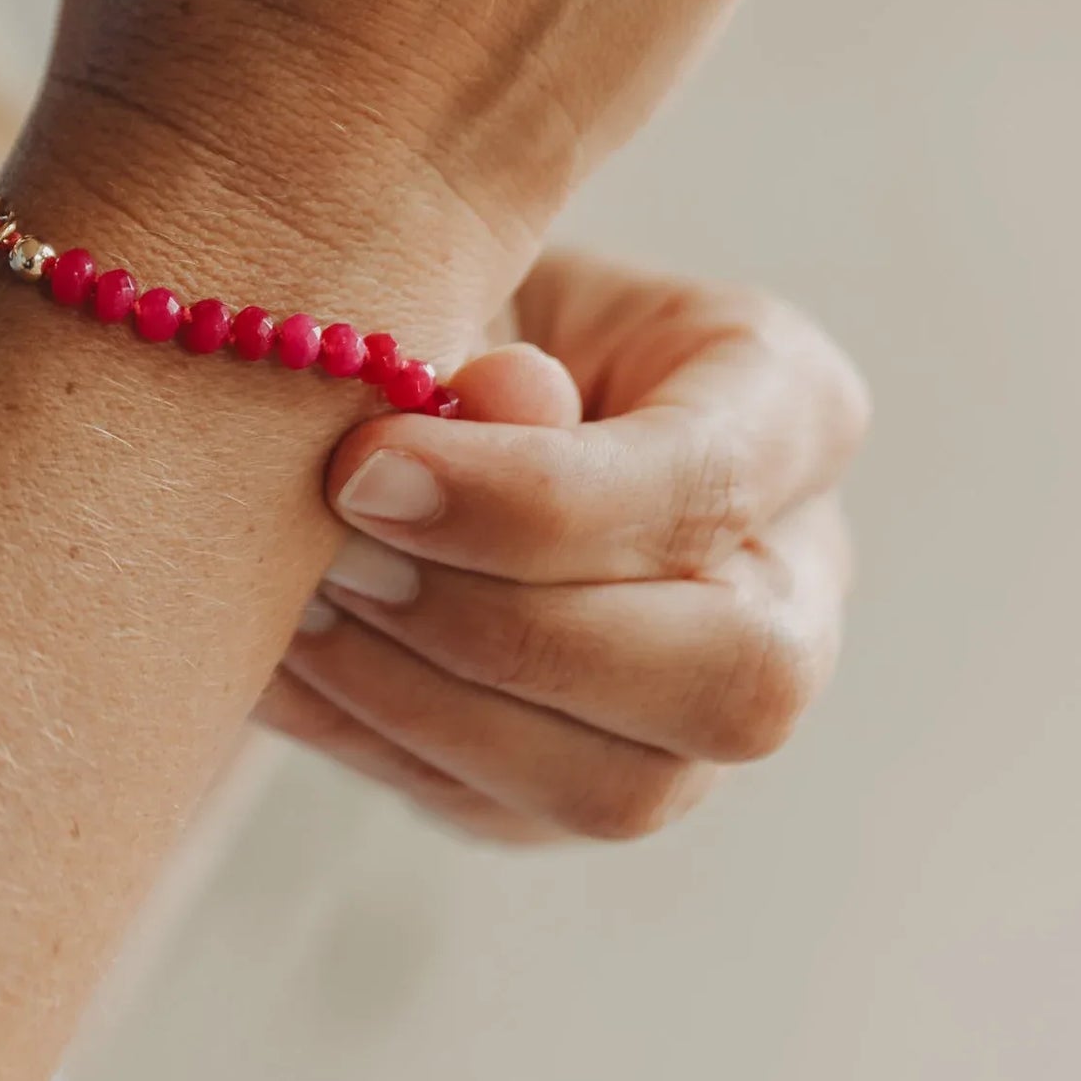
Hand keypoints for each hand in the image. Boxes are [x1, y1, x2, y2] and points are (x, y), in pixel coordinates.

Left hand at [258, 250, 868, 841]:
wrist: (419, 377)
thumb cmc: (466, 302)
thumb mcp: (473, 270)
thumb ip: (491, 330)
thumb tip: (500, 397)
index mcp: (789, 406)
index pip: (711, 485)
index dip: (537, 499)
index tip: (362, 468)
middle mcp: (792, 577)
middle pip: (731, 680)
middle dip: (508, 630)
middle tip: (339, 555)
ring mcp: (704, 703)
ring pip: (620, 787)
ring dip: (427, 702)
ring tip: (298, 603)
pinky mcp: (598, 778)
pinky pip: (506, 810)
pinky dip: (377, 734)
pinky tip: (288, 652)